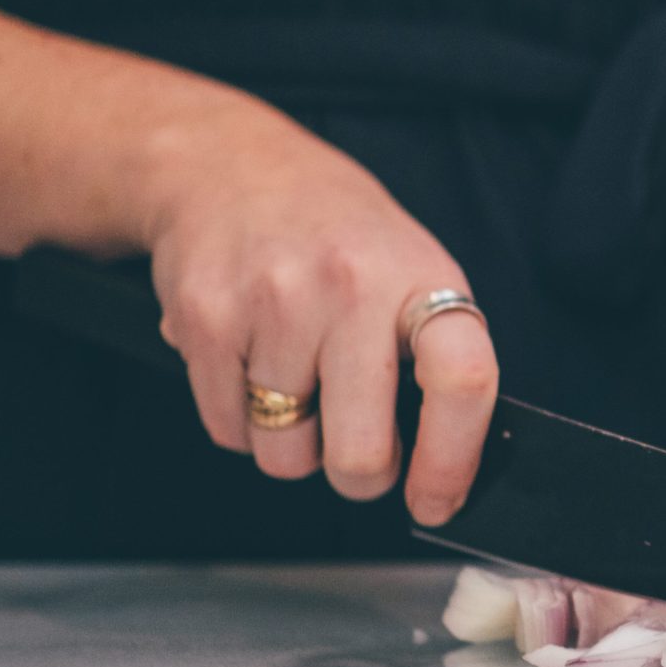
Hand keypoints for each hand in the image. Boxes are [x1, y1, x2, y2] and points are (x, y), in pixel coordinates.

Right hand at [140, 103, 497, 524]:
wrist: (228, 165)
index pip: (462, 381)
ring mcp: (272, 303)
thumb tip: (447, 465)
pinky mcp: (203, 320)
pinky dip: (242, 422)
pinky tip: (251, 368)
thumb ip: (434, 356)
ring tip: (299, 387)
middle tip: (358, 453)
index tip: (436, 502)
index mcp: (420, 278)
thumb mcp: (412, 269)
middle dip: (360, 476)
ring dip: (293, 445)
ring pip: (285, 454)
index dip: (453, 460)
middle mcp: (350, 288)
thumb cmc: (336, 234)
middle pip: (359, 451)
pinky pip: (228, 431)